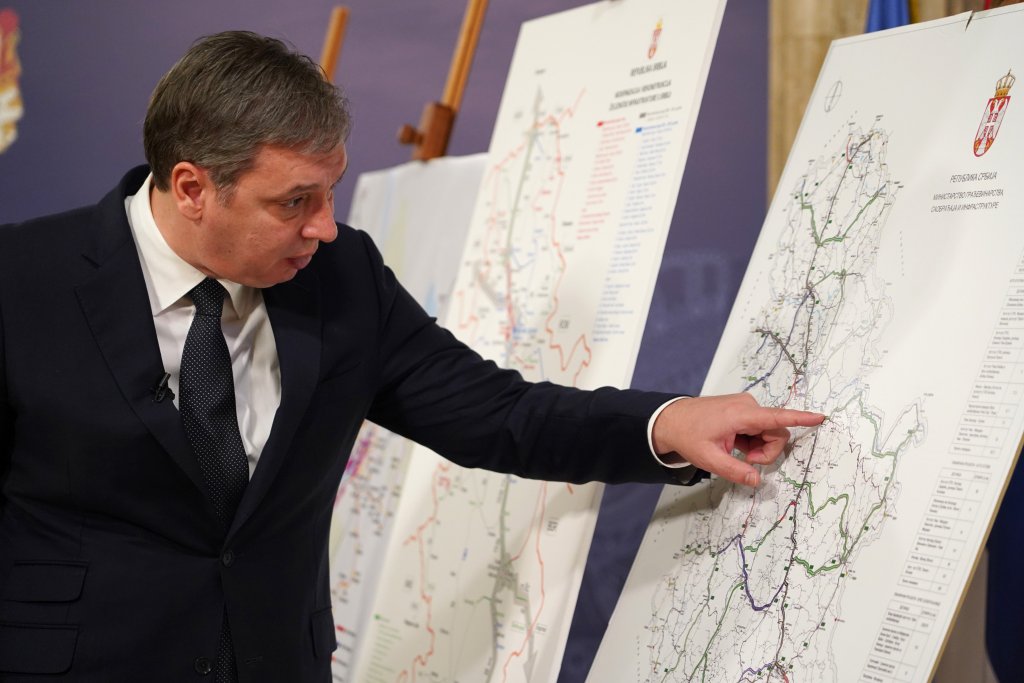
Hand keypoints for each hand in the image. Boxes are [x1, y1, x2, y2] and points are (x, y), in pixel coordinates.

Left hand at [651, 393, 823, 486]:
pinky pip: (761, 428)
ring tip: (738, 452)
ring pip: (769, 432)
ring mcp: (746, 407)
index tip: (820, 417)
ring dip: (759, 447)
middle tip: (746, 461)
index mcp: (740, 414)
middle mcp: (747, 406)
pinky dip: (753, 441)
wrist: (671, 419)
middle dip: (767, 451)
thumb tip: (757, 480)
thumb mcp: (709, 459)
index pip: (776, 417)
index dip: (800, 418)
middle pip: (776, 432)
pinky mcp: (744, 410)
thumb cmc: (688, 435)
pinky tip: (737, 445)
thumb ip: (735, 471)